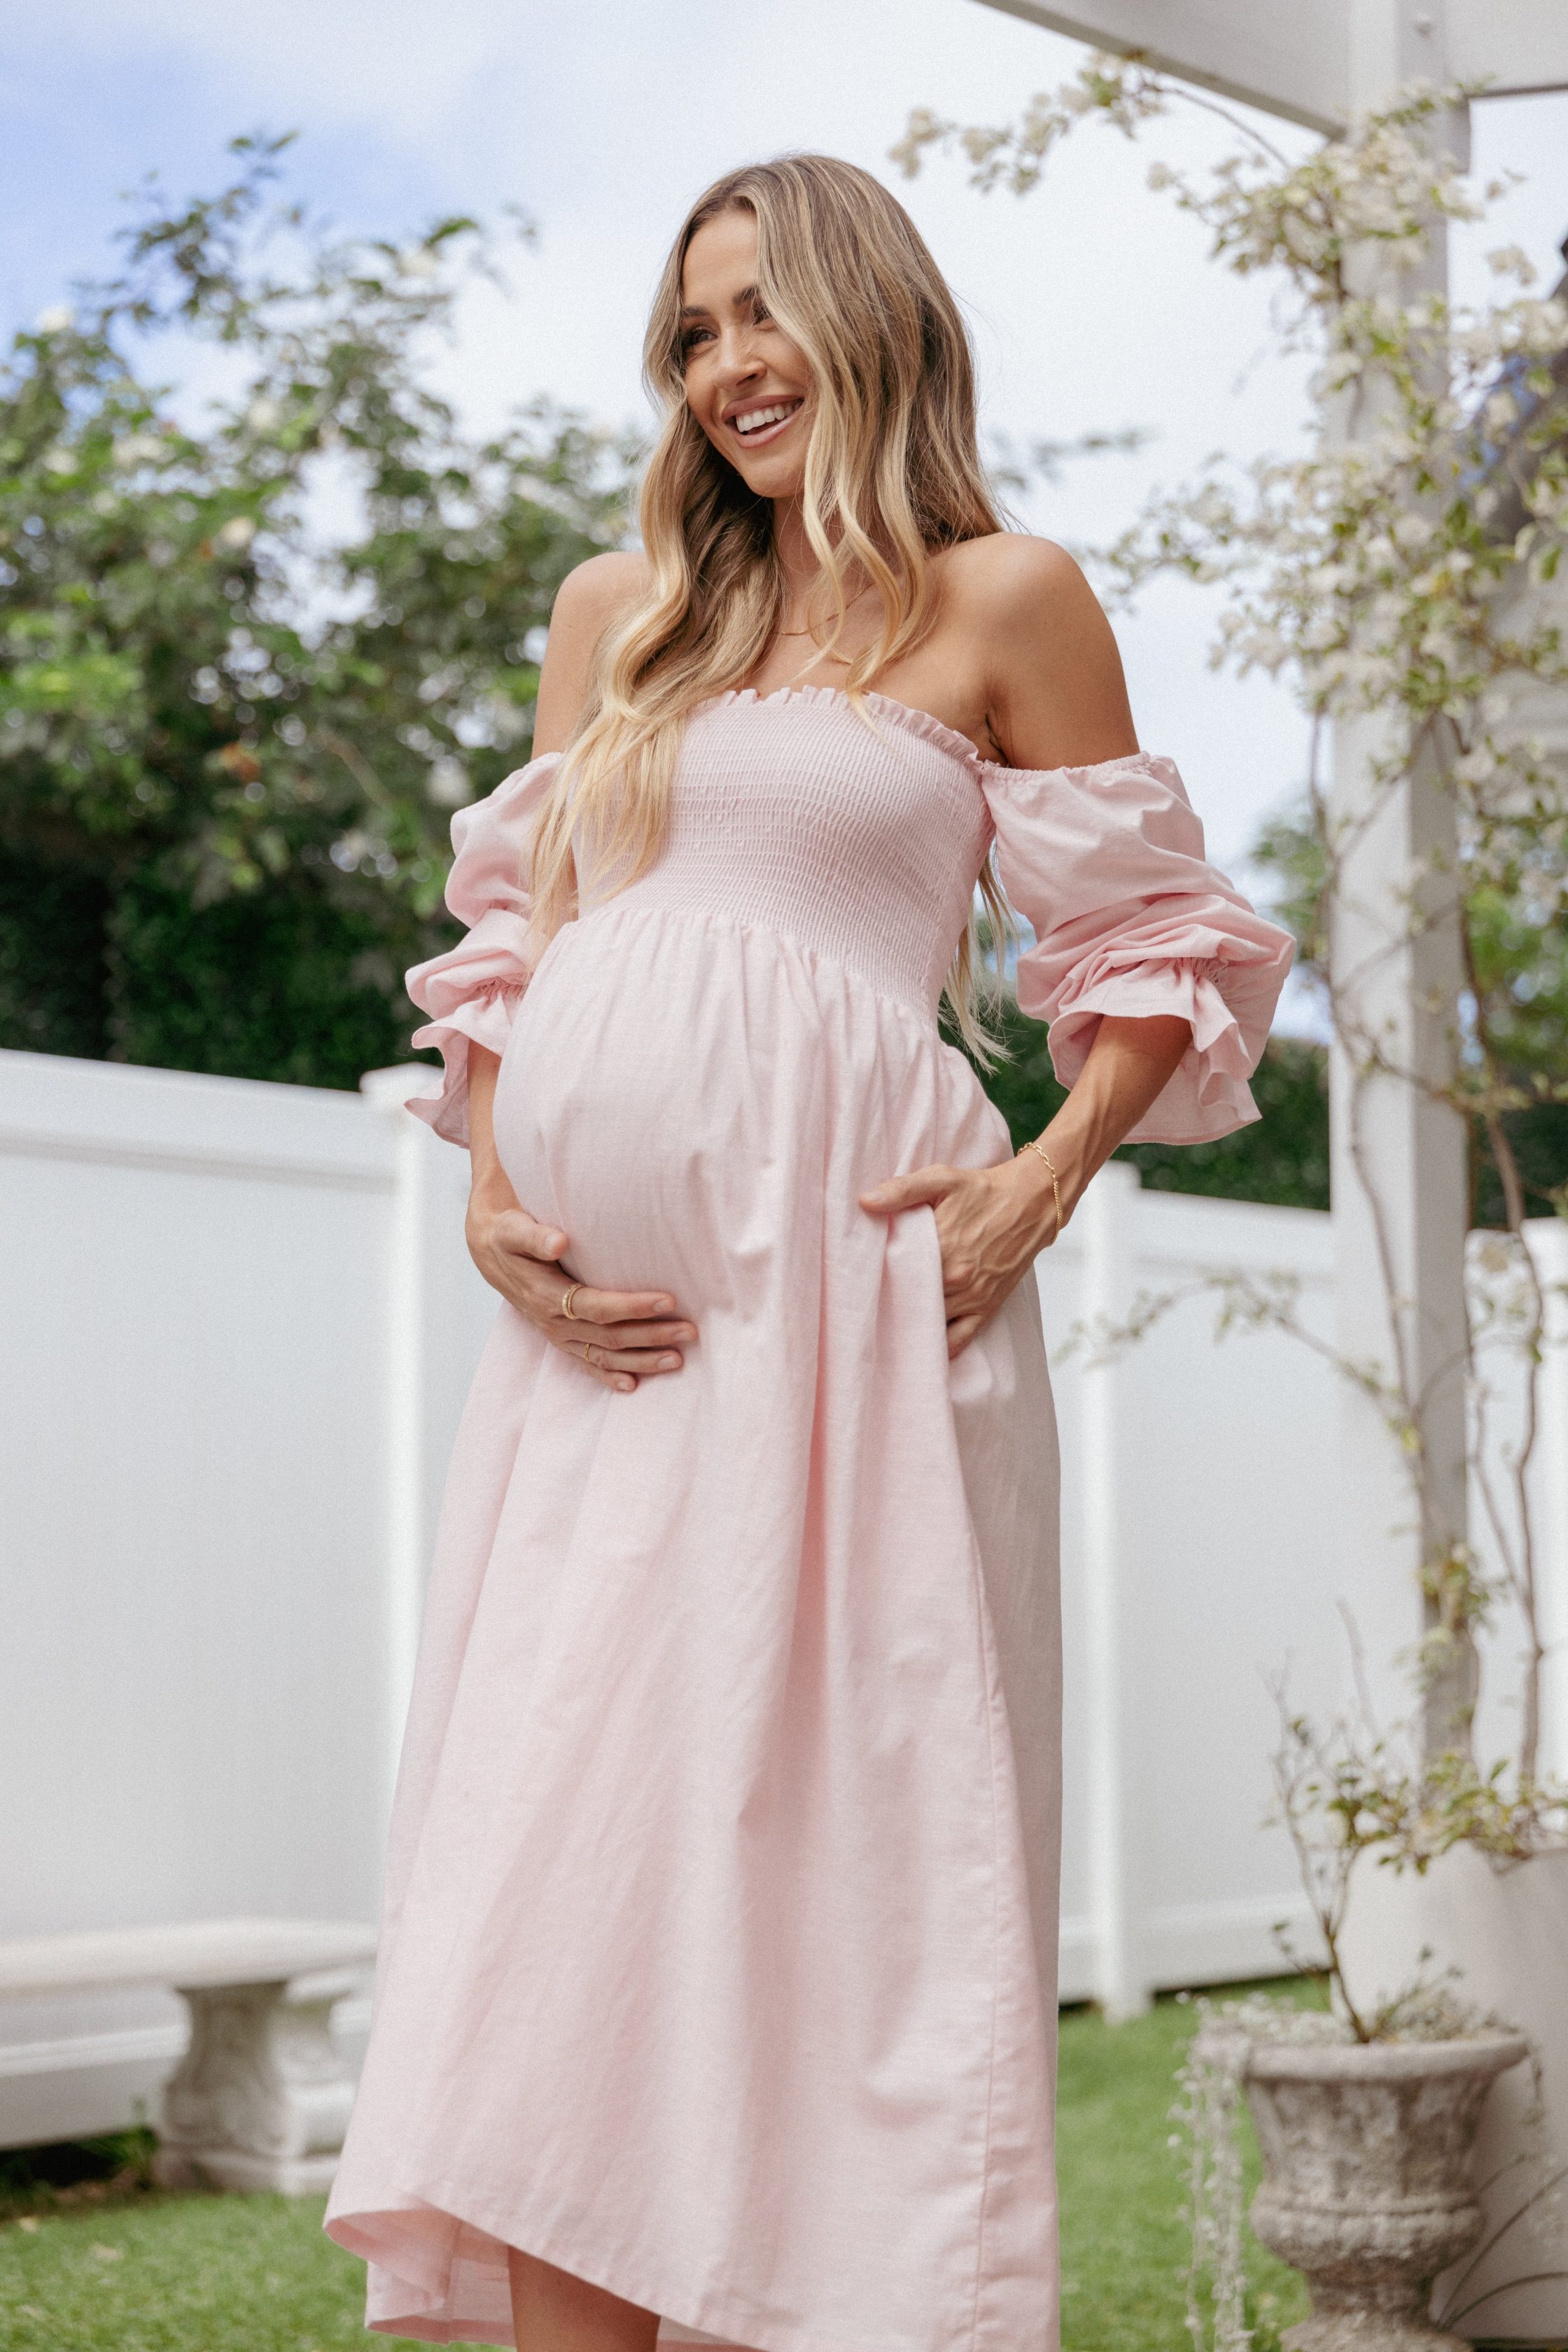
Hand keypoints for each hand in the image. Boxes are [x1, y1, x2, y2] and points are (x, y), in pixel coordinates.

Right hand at [465, 1185, 695, 1393]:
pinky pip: (586, 1364)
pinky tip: (633, 1385)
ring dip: (642, 1361)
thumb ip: (535, 1236)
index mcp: (546, 1296)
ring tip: (678, 1360)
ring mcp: (557, 1335)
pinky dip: (609, 1376)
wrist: (488, 1251)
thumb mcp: (513, 1230)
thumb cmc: (508, 1235)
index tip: (669, 1300)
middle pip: (610, 1336)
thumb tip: (560, 1241)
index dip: (634, 1306)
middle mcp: (554, 1322)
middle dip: (652, 1336)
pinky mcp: (560, 1340)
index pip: (598, 1307)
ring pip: (604, 1356)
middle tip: (690, 1332)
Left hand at [859, 1155, 1057, 1358]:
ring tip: (885, 1329)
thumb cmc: (983, 1190)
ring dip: (909, 1327)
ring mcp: (972, 1297)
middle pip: (909, 1304)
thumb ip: (901, 1190)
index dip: (874, 1281)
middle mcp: (956, 1278)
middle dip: (888, 1306)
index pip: (895, 1275)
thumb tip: (864, 1201)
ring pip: (930, 1325)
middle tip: (864, 1310)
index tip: (856, 1284)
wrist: (1030, 1203)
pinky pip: (959, 1341)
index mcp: (940, 1247)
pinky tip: (920, 1348)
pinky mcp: (987, 1307)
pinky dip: (939, 1349)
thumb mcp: (941, 1179)